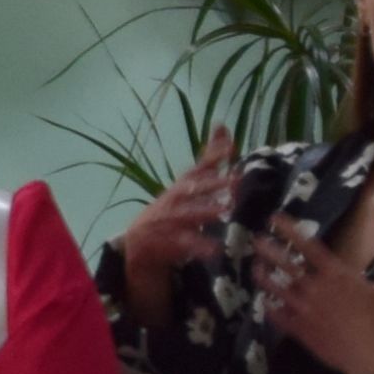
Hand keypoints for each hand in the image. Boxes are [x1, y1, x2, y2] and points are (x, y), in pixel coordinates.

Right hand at [114, 138, 237, 325]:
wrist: (140, 240)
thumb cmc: (173, 206)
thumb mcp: (190, 181)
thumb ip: (209, 158)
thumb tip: (222, 126)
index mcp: (182, 184)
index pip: (199, 166)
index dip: (213, 156)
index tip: (231, 147)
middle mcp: (175, 198)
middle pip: (192, 188)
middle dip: (211, 184)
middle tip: (233, 180)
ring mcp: (170, 219)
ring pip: (188, 214)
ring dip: (205, 211)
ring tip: (223, 210)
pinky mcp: (170, 241)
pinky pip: (185, 243)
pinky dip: (199, 246)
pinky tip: (214, 248)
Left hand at [252, 217, 373, 373]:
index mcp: (337, 275)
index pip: (308, 246)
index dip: (289, 231)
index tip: (274, 219)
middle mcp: (316, 289)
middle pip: (287, 265)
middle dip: (269, 250)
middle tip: (255, 239)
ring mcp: (305, 310)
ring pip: (278, 289)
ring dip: (264, 277)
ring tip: (254, 267)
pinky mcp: (301, 331)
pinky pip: (279, 317)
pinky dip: (270, 308)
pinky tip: (263, 302)